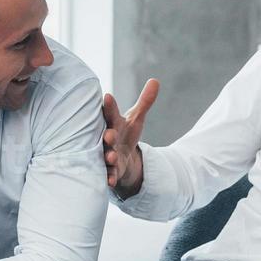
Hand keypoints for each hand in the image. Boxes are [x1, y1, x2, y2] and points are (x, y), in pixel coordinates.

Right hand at [101, 78, 159, 198]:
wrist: (120, 159)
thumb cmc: (124, 134)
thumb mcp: (136, 119)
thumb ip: (145, 102)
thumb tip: (155, 80)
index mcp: (113, 123)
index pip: (110, 113)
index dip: (109, 105)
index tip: (107, 96)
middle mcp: (107, 138)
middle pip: (106, 135)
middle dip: (107, 135)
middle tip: (109, 134)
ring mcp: (107, 154)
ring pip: (106, 155)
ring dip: (108, 157)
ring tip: (111, 157)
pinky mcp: (110, 170)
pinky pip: (109, 173)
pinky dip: (110, 177)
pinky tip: (110, 179)